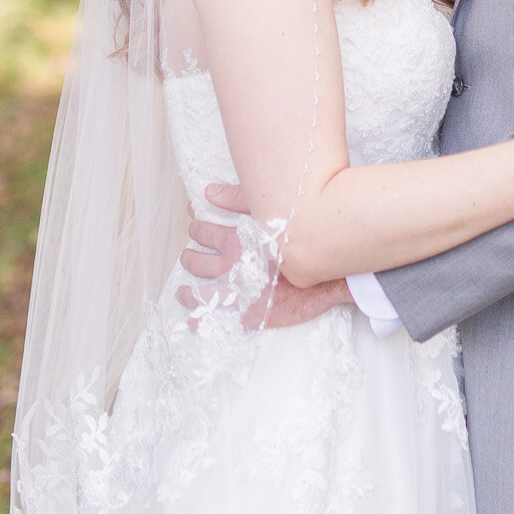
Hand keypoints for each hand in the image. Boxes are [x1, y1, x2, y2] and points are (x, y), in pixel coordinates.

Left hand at [176, 182, 350, 329]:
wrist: (329, 275)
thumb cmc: (302, 240)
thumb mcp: (271, 211)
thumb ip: (239, 198)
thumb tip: (209, 192)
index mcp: (234, 241)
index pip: (202, 231)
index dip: (196, 228)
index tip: (194, 228)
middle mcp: (231, 267)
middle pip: (197, 261)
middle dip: (189, 257)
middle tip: (188, 257)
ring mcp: (237, 293)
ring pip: (199, 293)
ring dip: (187, 291)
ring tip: (184, 291)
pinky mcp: (247, 315)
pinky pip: (216, 321)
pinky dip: (201, 322)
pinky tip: (195, 322)